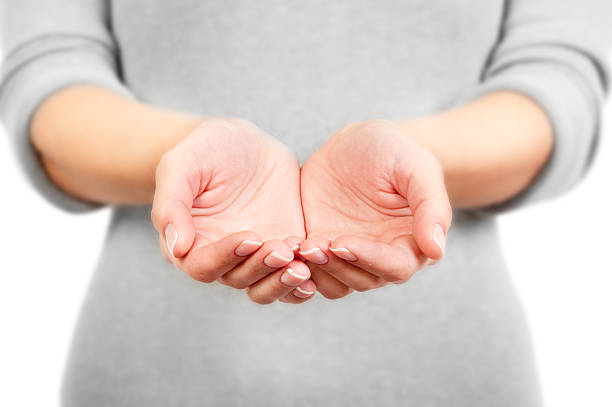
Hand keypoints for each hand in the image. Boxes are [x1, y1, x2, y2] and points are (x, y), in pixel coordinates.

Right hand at [151, 118, 315, 303]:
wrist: (242, 142)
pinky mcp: (284, 246)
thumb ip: (172, 205)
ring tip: (303, 268)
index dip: (225, 257)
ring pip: (268, 285)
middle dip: (262, 269)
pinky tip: (317, 271)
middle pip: (240, 279)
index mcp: (191, 244)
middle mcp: (223, 257)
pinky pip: (292, 274)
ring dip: (284, 282)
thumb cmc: (203, 151)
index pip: (204, 266)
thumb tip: (177, 248)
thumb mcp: (180, 166)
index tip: (249, 237)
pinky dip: (304, 280)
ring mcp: (255, 255)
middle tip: (283, 250)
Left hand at [299, 120, 451, 298]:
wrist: (355, 143)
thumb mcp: (415, 166)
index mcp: (411, 242)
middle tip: (312, 245)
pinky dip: (298, 267)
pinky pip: (310, 273)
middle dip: (337, 266)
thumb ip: (431, 206)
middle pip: (363, 280)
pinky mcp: (321, 249)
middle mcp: (381, 256)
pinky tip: (286, 247)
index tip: (343, 242)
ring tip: (300, 245)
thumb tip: (437, 251)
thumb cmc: (393, 150)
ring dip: (317, 271)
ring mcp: (349, 256)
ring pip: (336, 284)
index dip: (371, 259)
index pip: (396, 267)